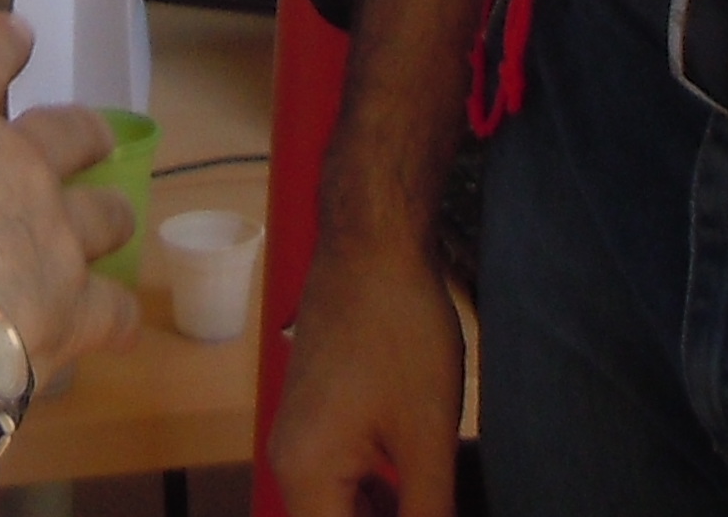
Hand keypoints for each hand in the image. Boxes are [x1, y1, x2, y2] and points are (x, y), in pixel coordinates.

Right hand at [0, 11, 139, 387]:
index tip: (15, 36)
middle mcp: (15, 166)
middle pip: (70, 133)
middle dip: (82, 134)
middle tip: (91, 138)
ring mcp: (56, 234)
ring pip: (107, 214)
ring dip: (106, 216)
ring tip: (111, 222)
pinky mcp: (77, 307)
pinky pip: (115, 310)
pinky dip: (115, 315)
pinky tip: (116, 324)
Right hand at [264, 220, 467, 516]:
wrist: (372, 238)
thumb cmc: (399, 328)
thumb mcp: (426, 437)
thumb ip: (427, 514)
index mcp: (306, 475)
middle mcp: (290, 461)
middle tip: (436, 508)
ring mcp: (302, 436)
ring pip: (341, 510)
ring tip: (436, 502)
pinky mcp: (320, 415)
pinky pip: (345, 479)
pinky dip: (381, 497)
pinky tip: (423, 494)